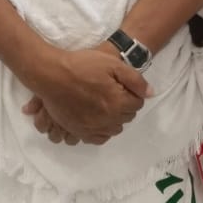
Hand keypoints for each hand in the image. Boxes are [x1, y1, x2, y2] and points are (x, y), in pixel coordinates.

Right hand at [23, 44, 152, 145]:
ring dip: (114, 118)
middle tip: (113, 92)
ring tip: (105, 104)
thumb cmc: (82, 65)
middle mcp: (107, 119)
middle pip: (126, 117)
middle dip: (124, 106)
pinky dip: (102, 130)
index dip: (132, 93)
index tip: (122, 85)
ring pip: (114, 129)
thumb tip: (151, 94)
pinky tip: (98, 118)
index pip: (137, 104)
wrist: (52, 74)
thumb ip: (135, 80)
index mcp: (117, 103)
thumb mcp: (113, 64)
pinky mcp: (79, 131)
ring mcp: (92, 128)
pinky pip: (99, 138)